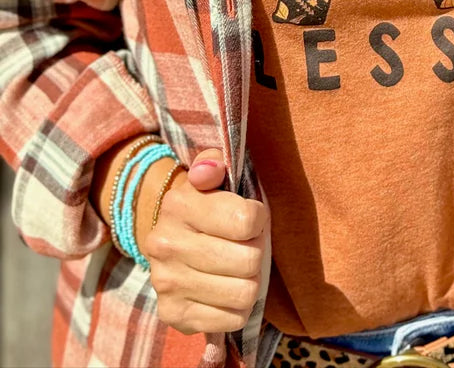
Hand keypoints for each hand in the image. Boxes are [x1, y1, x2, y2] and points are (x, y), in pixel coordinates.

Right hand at [139, 148, 269, 335]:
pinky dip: (237, 308)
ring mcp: (167, 282)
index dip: (259, 220)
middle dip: (256, 252)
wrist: (170, 237)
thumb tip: (209, 171)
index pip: (248, 221)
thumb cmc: (207, 203)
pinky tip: (227, 291)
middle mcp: (166, 244)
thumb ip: (216, 163)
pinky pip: (231, 319)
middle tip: (246, 246)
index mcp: (179, 204)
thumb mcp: (213, 173)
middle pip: (249, 261)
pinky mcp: (172, 314)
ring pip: (244, 294)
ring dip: (250, 282)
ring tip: (239, 269)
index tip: (251, 218)